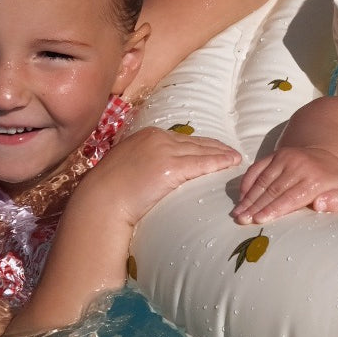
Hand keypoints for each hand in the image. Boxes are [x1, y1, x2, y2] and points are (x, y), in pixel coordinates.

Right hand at [78, 126, 241, 225]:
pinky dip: (220, 162)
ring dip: (222, 154)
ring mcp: (164, 151)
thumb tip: (154, 169)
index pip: (182, 138)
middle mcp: (157, 138)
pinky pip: (202, 163)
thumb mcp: (127, 165)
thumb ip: (144, 161)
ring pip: (202, 151)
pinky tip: (231, 163)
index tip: (214, 147)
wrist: (101, 200)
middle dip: (216, 147)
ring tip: (236, 158)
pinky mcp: (171, 167)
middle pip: (195, 142)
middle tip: (232, 151)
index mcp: (146, 135)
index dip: (201, 143)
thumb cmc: (109, 190)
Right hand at [232, 147, 337, 223]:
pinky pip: (258, 167)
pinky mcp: (276, 154)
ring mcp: (286, 157)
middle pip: (273, 189)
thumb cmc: (333, 182)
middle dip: (256, 206)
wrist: (327, 155)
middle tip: (242, 219)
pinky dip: (248, 181)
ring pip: (263, 179)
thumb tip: (320, 204)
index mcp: (316, 179)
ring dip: (249, 197)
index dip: (274, 209)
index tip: (259, 220)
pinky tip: (241, 196)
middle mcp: (299, 166)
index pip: (291, 197)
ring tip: (238, 212)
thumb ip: (337, 202)